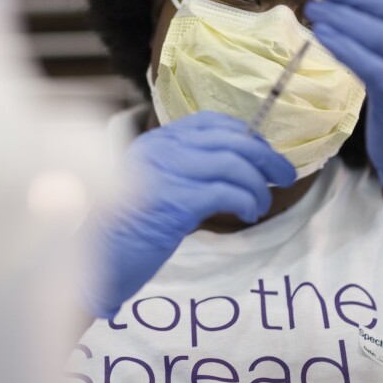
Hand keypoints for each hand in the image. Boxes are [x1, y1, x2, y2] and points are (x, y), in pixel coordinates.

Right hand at [79, 111, 296, 318]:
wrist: (98, 260)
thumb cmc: (129, 229)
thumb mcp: (157, 188)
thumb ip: (187, 171)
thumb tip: (238, 168)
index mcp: (157, 142)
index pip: (212, 122)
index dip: (246, 136)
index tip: (263, 157)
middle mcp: (161, 149)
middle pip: (231, 139)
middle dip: (266, 158)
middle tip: (284, 178)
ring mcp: (167, 172)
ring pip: (234, 164)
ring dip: (258, 186)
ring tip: (261, 205)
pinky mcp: (175, 201)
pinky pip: (227, 193)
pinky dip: (247, 202)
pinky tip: (248, 215)